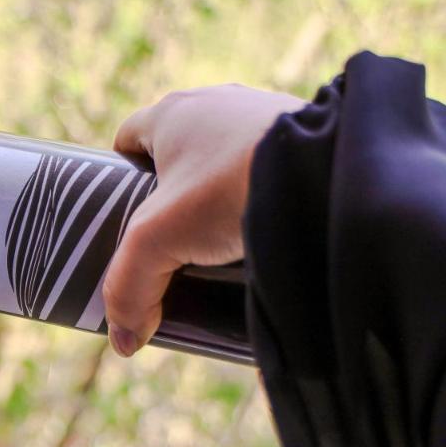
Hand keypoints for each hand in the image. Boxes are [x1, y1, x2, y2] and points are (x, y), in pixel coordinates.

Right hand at [105, 85, 305, 355]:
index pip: (128, 137)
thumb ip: (129, 290)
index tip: (122, 217)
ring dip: (221, 201)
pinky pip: (273, 170)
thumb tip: (125, 342)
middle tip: (171, 246)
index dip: (119, 176)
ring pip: (227, 163)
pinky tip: (267, 238)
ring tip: (222, 251)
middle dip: (172, 198)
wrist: (326, 170)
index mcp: (173, 113)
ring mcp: (267, 115)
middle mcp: (219, 103)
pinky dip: (263, 200)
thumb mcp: (158, 243)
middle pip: (178, 154)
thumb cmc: (228, 189)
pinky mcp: (309, 137)